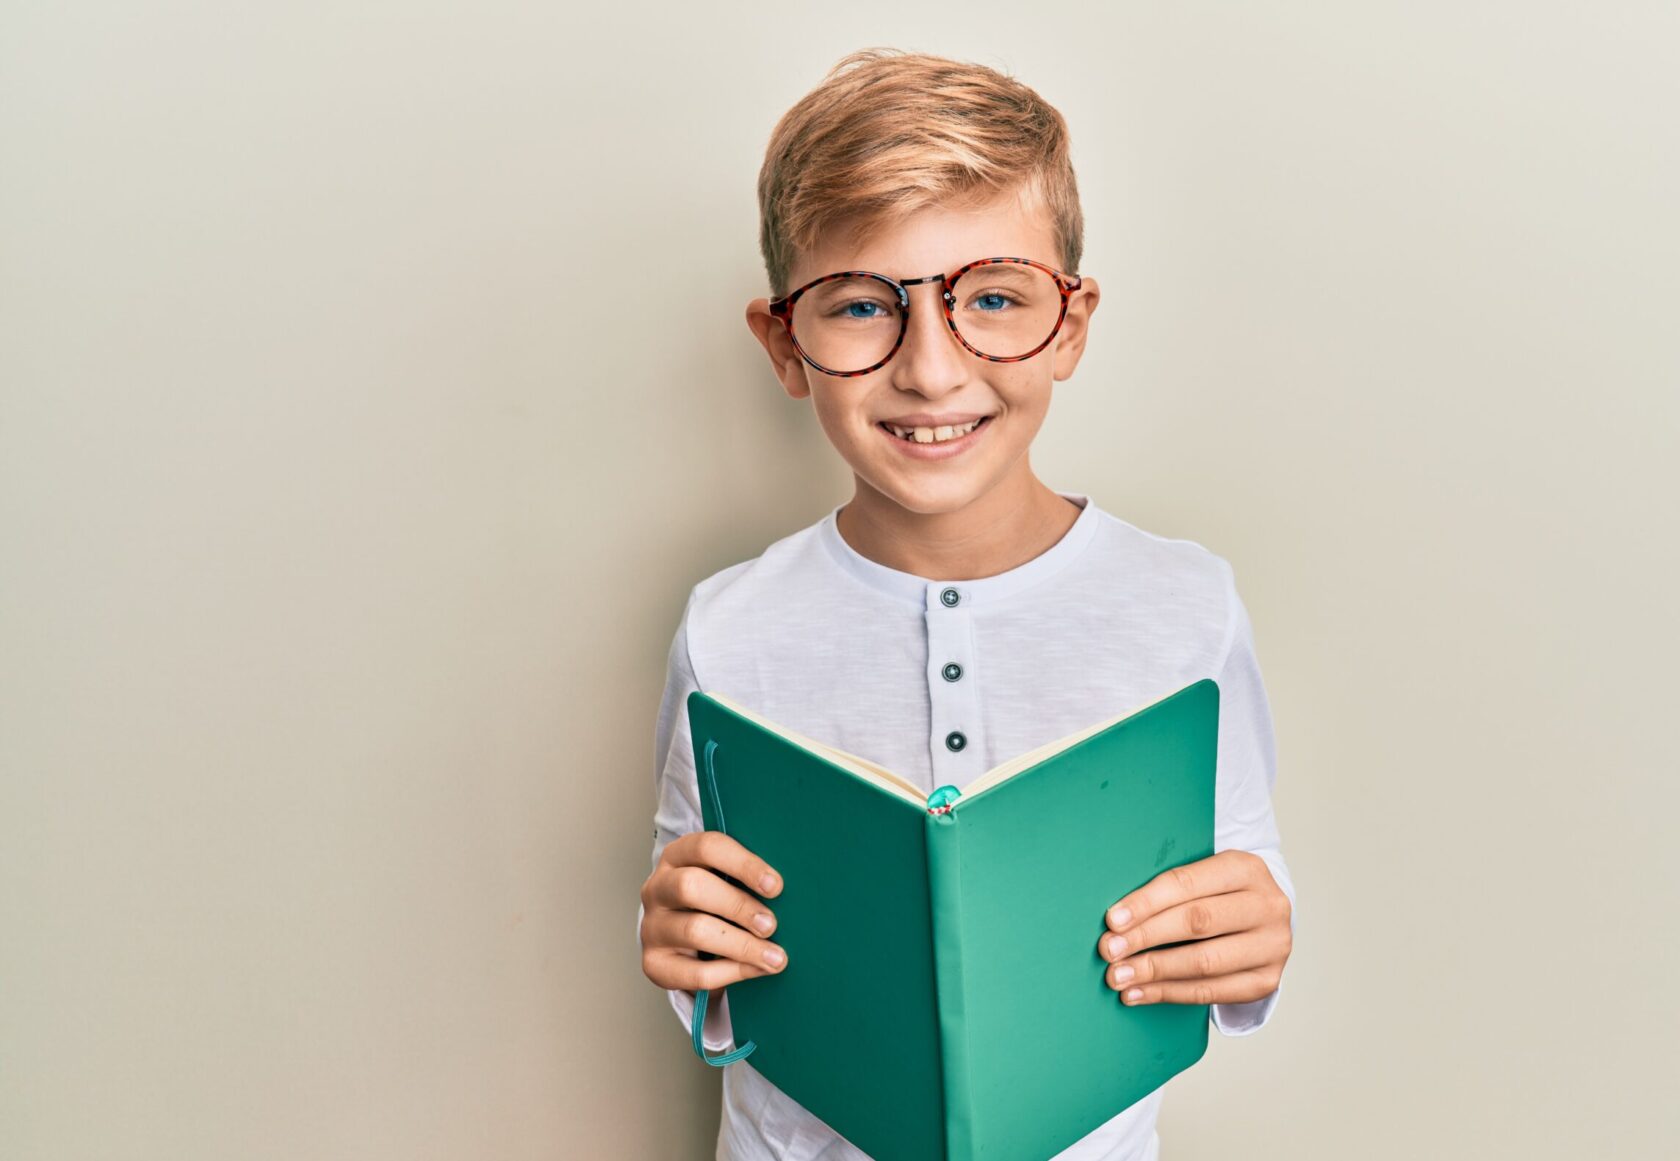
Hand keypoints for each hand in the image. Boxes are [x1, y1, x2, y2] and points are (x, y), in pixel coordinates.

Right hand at [640, 830, 787, 992]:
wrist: (684, 941)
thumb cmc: (716, 901)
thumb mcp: (726, 880)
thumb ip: (747, 878)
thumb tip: (782, 889)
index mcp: (677, 856)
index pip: (706, 848)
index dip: (743, 864)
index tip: (775, 885)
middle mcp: (657, 888)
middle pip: (691, 886)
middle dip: (738, 906)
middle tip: (771, 925)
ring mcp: (652, 927)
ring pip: (694, 930)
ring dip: (741, 945)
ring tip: (775, 956)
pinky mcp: (655, 963)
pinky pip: (694, 972)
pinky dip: (731, 972)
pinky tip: (755, 970)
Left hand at [1097, 849, 1290, 1006]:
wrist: (1263, 920)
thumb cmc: (1219, 895)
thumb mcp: (1204, 877)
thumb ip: (1169, 890)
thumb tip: (1116, 919)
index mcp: (1245, 868)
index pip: (1187, 884)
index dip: (1146, 903)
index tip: (1112, 920)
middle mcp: (1267, 905)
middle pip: (1197, 922)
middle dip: (1146, 937)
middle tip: (1109, 950)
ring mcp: (1272, 945)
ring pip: (1204, 962)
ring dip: (1154, 971)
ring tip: (1119, 976)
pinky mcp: (1267, 980)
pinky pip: (1212, 991)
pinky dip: (1170, 993)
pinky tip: (1141, 993)